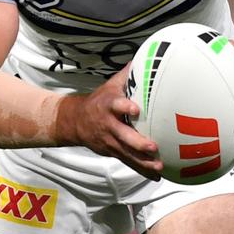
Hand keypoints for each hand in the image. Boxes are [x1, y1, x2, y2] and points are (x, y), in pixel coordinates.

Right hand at [55, 65, 162, 179]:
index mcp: (108, 106)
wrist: (75, 121)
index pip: (116, 105)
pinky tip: (157, 176)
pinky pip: (129, 163)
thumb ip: (128, 75)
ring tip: (159, 165)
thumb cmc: (100, 100)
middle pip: (123, 135)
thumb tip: (148, 58)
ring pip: (127, 153)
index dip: (125, 107)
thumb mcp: (110, 86)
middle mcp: (109, 125)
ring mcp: (110, 141)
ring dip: (143, 161)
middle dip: (138, 142)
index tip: (136, 109)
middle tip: (152, 146)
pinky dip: (143, 170)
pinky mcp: (113, 152)